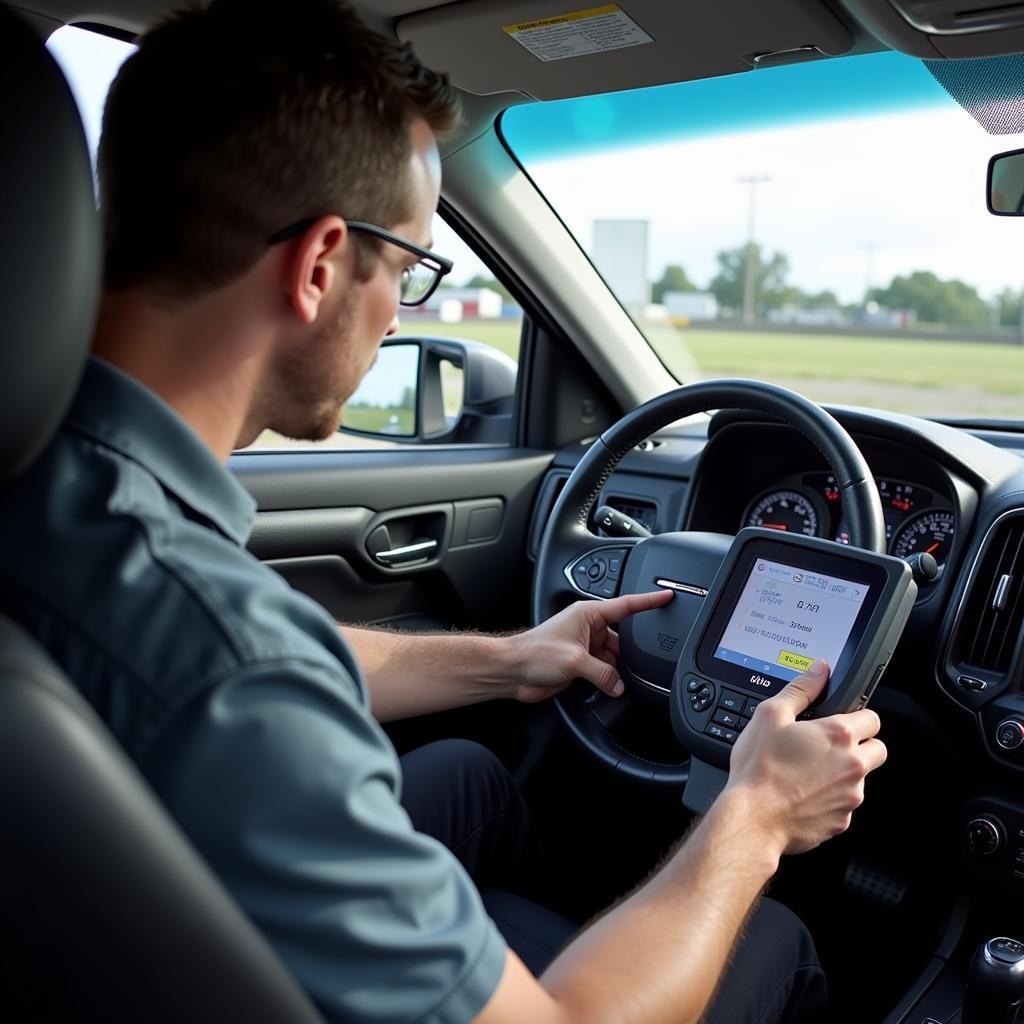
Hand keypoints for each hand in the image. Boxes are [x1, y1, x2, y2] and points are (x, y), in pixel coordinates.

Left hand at [509, 590, 673, 703]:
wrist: (513, 672)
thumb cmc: (534, 653)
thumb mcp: (574, 661)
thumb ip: (602, 673)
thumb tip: (619, 685)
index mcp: (588, 614)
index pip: (626, 605)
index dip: (649, 601)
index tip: (667, 596)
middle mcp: (588, 628)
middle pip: (622, 640)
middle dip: (627, 655)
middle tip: (630, 667)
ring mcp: (585, 647)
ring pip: (614, 658)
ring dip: (615, 672)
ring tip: (610, 681)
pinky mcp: (580, 664)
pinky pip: (604, 671)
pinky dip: (608, 680)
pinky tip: (606, 687)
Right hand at [726, 659, 886, 856]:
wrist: (753, 818)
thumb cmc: (759, 768)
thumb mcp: (771, 715)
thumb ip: (801, 688)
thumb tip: (819, 670)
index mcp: (839, 735)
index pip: (872, 718)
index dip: (856, 717)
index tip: (839, 721)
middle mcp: (853, 766)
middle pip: (877, 749)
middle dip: (859, 746)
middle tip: (827, 747)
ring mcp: (850, 796)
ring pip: (860, 779)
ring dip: (842, 774)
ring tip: (806, 772)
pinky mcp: (842, 822)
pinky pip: (844, 805)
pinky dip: (829, 799)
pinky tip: (803, 794)